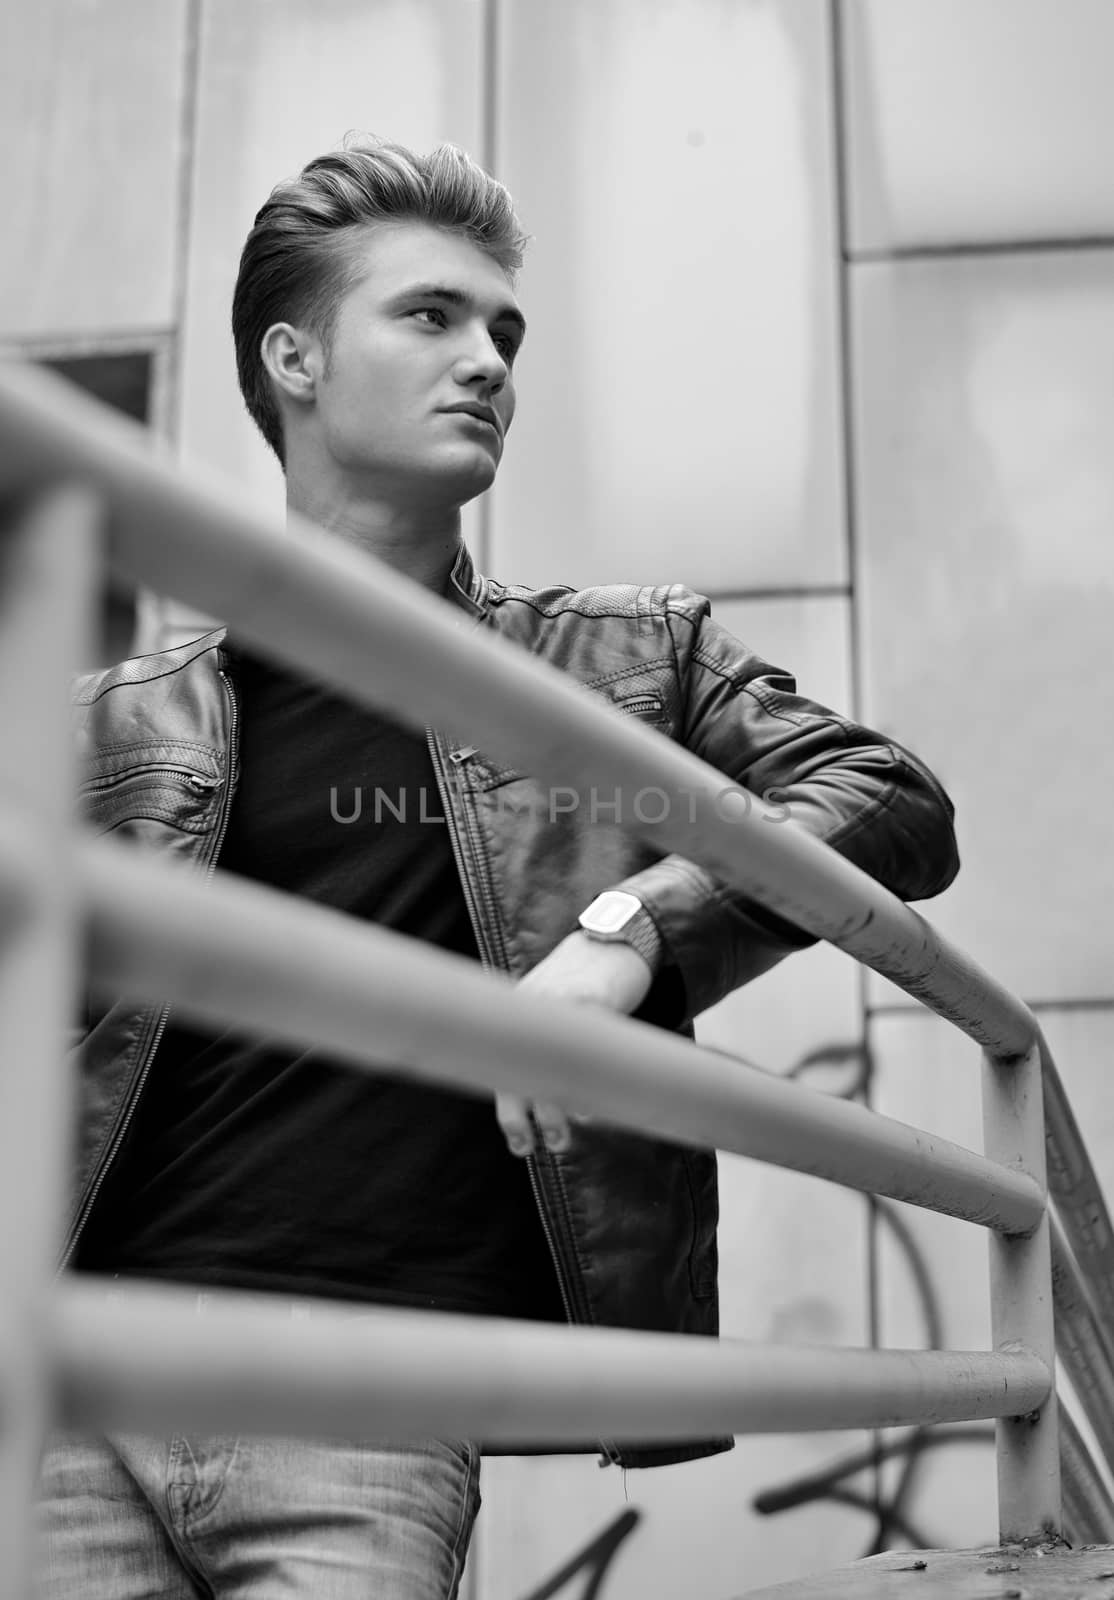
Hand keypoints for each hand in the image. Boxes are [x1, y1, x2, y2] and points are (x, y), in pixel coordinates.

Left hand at [495, 929, 653, 1157]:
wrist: (615, 938)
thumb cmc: (585, 977)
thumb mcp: (552, 1001)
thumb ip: (541, 1036)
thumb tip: (541, 1089)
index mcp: (518, 1014)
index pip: (501, 1070)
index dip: (510, 1114)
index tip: (522, 1146)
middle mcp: (532, 1009)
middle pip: (518, 1074)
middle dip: (526, 1118)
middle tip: (545, 1146)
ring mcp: (560, 1003)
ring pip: (550, 1070)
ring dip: (557, 1110)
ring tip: (569, 1132)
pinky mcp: (591, 999)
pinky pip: (588, 1048)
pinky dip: (589, 1081)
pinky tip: (593, 1103)